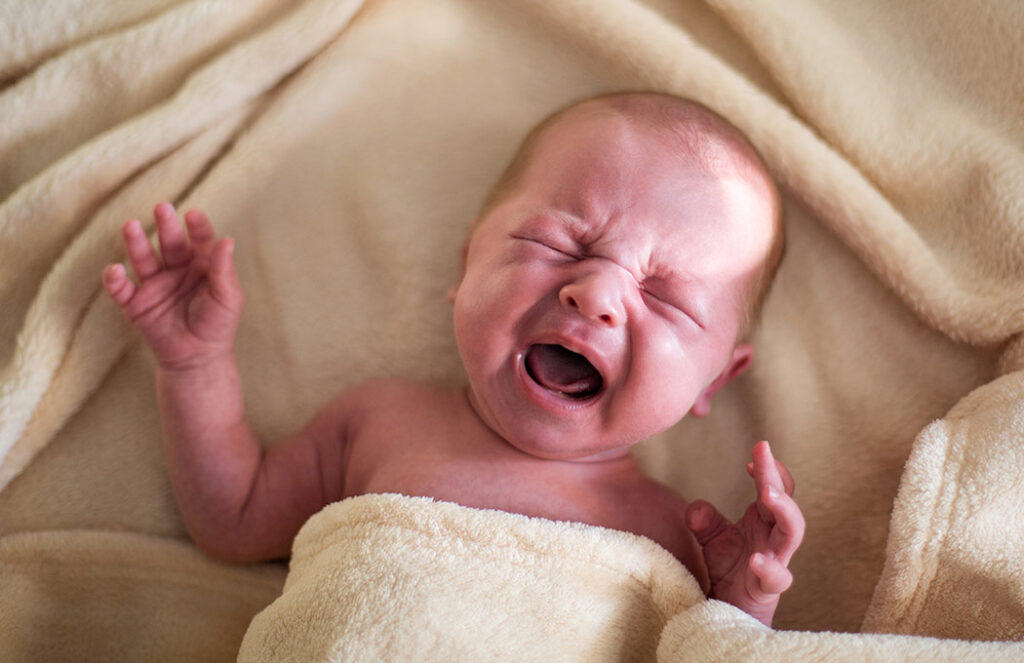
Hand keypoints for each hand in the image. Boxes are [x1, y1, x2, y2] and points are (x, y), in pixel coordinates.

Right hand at [102, 202, 242, 369]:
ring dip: (135, 242)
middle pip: (170, 242)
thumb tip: (228, 240)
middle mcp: (177, 270)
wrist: (198, 358)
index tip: (193, 215)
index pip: (200, 240)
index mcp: (202, 265)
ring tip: (130, 225)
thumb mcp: (227, 297)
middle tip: (162, 208)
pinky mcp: (136, 303)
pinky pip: (121, 289)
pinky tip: (115, 270)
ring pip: (143, 258)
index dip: (197, 227)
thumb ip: (224, 270)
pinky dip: (115, 279)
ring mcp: (155, 284)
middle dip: (166, 226)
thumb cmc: (218, 325)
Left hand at [685, 440, 803, 625]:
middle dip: (776, 477)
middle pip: (784, 502)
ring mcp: (776, 561)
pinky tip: (756, 559)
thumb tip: (695, 508)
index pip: (774, 486)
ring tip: (767, 493)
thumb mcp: (712, 539)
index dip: (767, 467)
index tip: (756, 450)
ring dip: (784, 510)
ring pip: (792, 532)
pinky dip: (769, 567)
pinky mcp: (769, 588)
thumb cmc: (730, 569)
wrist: (731, 609)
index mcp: (763, 520)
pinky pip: (777, 577)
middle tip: (762, 455)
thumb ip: (703, 520)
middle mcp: (774, 537)